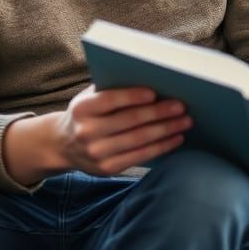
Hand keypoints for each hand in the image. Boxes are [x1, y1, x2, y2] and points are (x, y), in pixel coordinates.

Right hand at [57, 84, 191, 175]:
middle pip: (130, 120)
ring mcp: (97, 153)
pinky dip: (162, 147)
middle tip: (181, 107)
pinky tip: (176, 138)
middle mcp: (87, 131)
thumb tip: (152, 81)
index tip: (155, 93)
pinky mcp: (108, 168)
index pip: (110, 100)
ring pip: (139, 139)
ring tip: (185, 121)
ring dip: (166, 130)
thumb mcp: (89, 98)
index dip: (133, 96)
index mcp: (82, 108)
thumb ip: (112, 89)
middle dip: (159, 113)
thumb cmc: (87, 114)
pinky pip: (140, 156)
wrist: (63, 145)